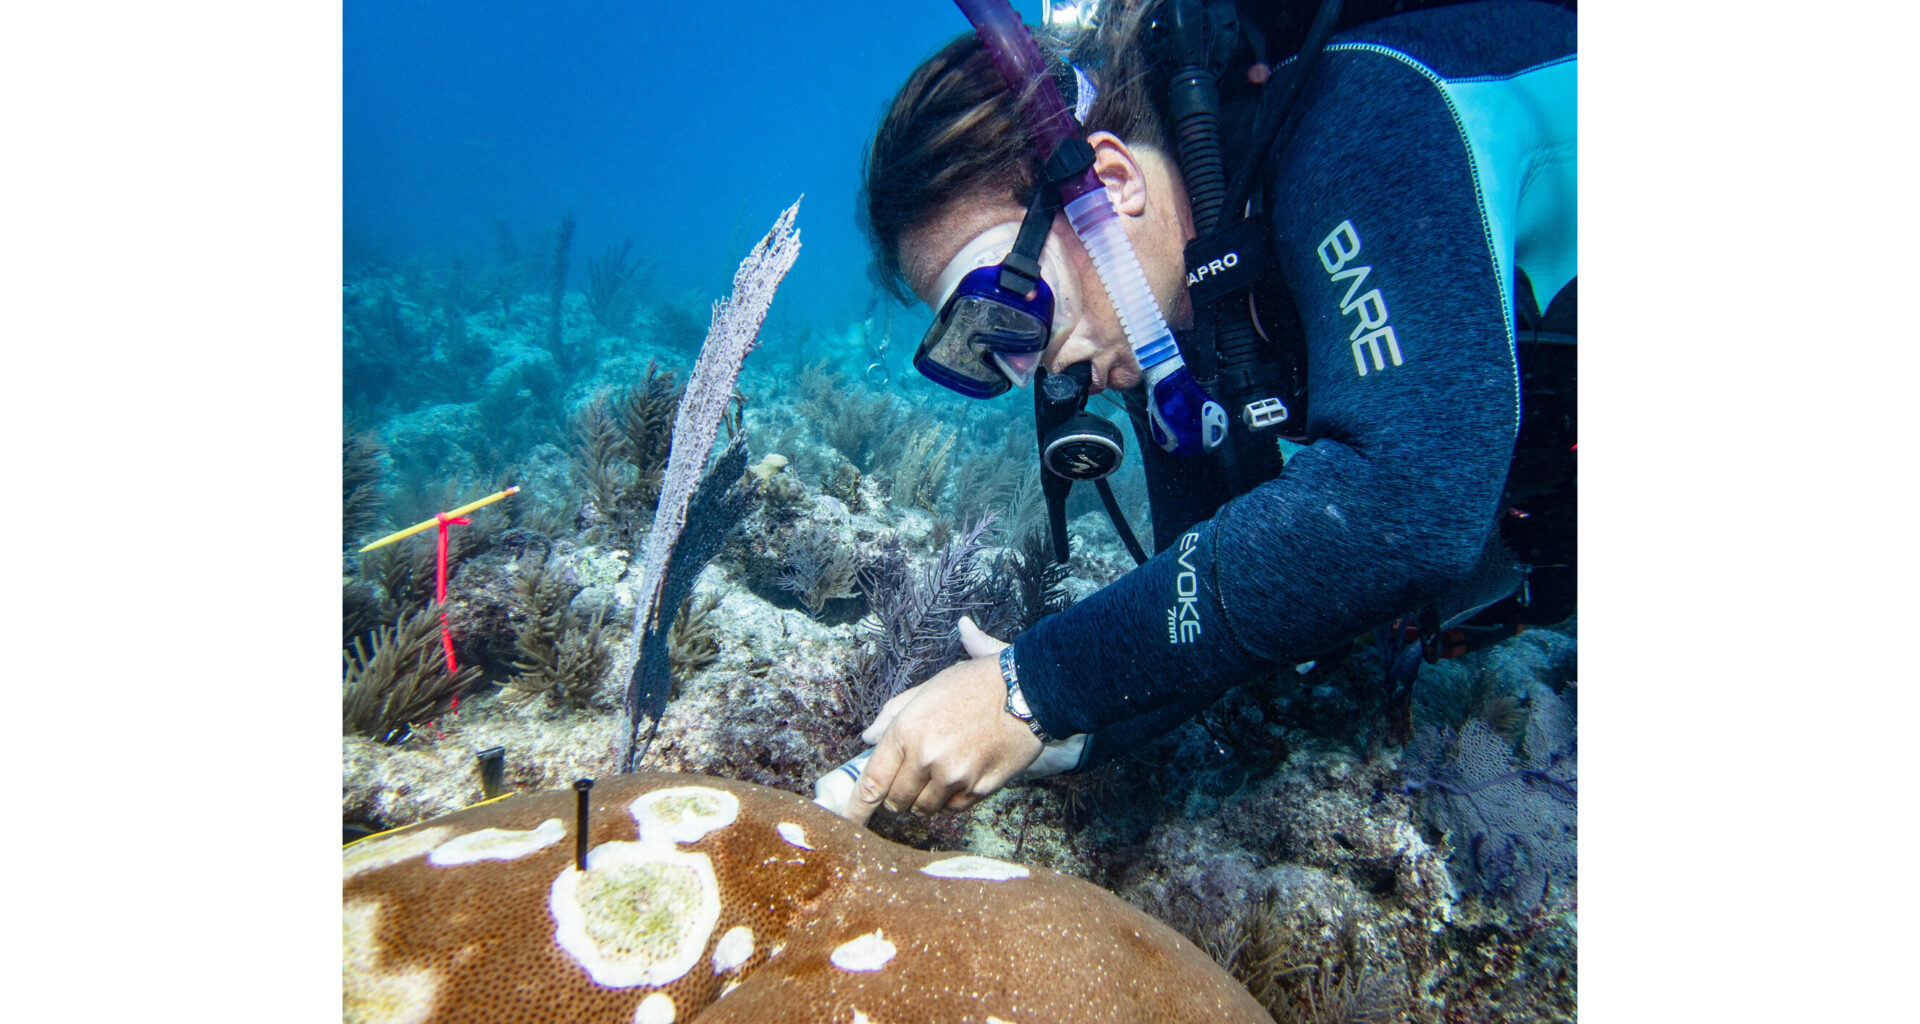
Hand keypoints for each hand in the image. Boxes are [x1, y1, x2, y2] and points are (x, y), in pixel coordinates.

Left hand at [841, 616, 1042, 824]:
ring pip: (924, 809)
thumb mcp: (927, 689)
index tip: (847, 822)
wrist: (1028, 690)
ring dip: (924, 798)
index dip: (855, 808)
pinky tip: (962, 774)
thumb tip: (867, 739)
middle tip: (907, 781)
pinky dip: (951, 799)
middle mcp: (926, 758)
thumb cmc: (976, 684)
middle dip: (896, 796)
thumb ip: (892, 715)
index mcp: (907, 730)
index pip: (871, 781)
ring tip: (940, 772)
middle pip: (896, 801)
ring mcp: (954, 777)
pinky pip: (953, 808)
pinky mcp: (979, 789)